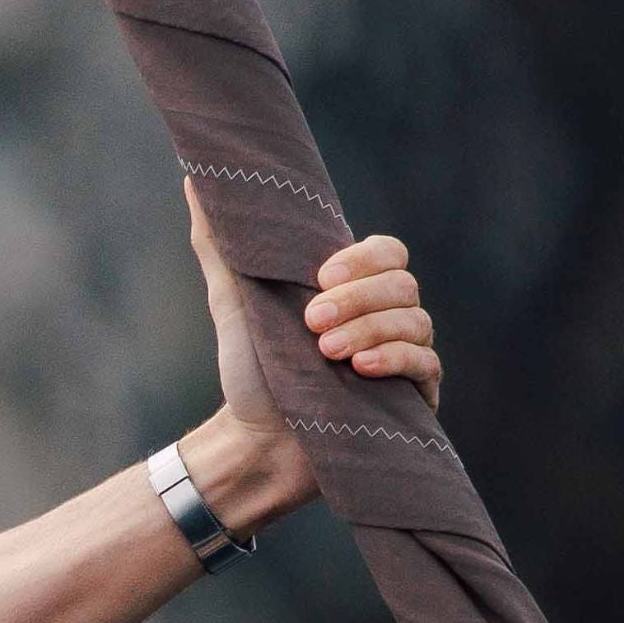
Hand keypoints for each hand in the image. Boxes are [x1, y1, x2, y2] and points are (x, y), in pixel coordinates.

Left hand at [186, 185, 439, 534]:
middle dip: (358, 298)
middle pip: (403, 284)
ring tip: (326, 352)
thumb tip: (196, 178)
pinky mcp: (412, 398)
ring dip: (370, 329)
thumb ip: (222, 244)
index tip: (319, 277)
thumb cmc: (249, 373)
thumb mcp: (232, 302)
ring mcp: (403, 357)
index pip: (387, 253)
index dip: (362, 259)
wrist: (253, 444)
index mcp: (356, 290)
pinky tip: (361, 368)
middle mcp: (387, 318)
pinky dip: (396, 360)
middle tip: (310, 322)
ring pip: (416, 322)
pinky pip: (427, 366)